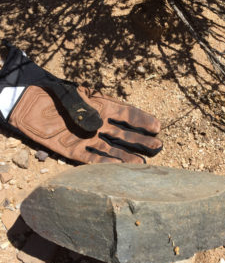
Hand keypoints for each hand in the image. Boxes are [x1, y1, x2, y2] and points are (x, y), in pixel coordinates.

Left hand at [7, 85, 162, 162]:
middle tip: (157, 146)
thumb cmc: (54, 95)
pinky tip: (117, 168)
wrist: (30, 105)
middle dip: (140, 140)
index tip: (157, 126)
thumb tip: (99, 125)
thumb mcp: (72, 95)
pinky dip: (104, 163)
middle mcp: (98, 124)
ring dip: (126, 156)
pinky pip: (91, 158)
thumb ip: (87, 108)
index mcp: (101, 106)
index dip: (142, 120)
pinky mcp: (74, 150)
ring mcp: (87, 138)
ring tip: (142, 162)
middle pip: (123, 133)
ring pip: (111, 149)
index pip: (126, 114)